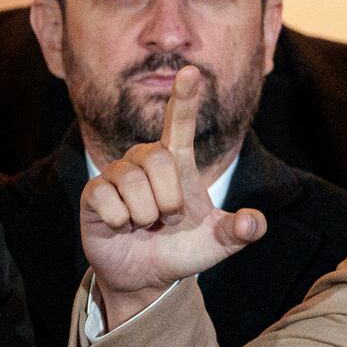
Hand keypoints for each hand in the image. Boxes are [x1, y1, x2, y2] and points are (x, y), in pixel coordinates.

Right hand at [79, 67, 264, 327]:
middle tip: (167, 218)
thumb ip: (240, 231)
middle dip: (167, 198)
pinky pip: (105, 199)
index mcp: (178, 161)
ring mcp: (117, 174)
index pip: (180, 122)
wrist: (148, 276)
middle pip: (157, 158)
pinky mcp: (93, 194)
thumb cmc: (184, 249)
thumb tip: (252, 223)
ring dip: (144, 213)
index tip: (190, 70)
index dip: (184, 96)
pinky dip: (119, 221)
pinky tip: (122, 227)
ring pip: (130, 180)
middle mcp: (146, 160)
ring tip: (145, 224)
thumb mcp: (218, 242)